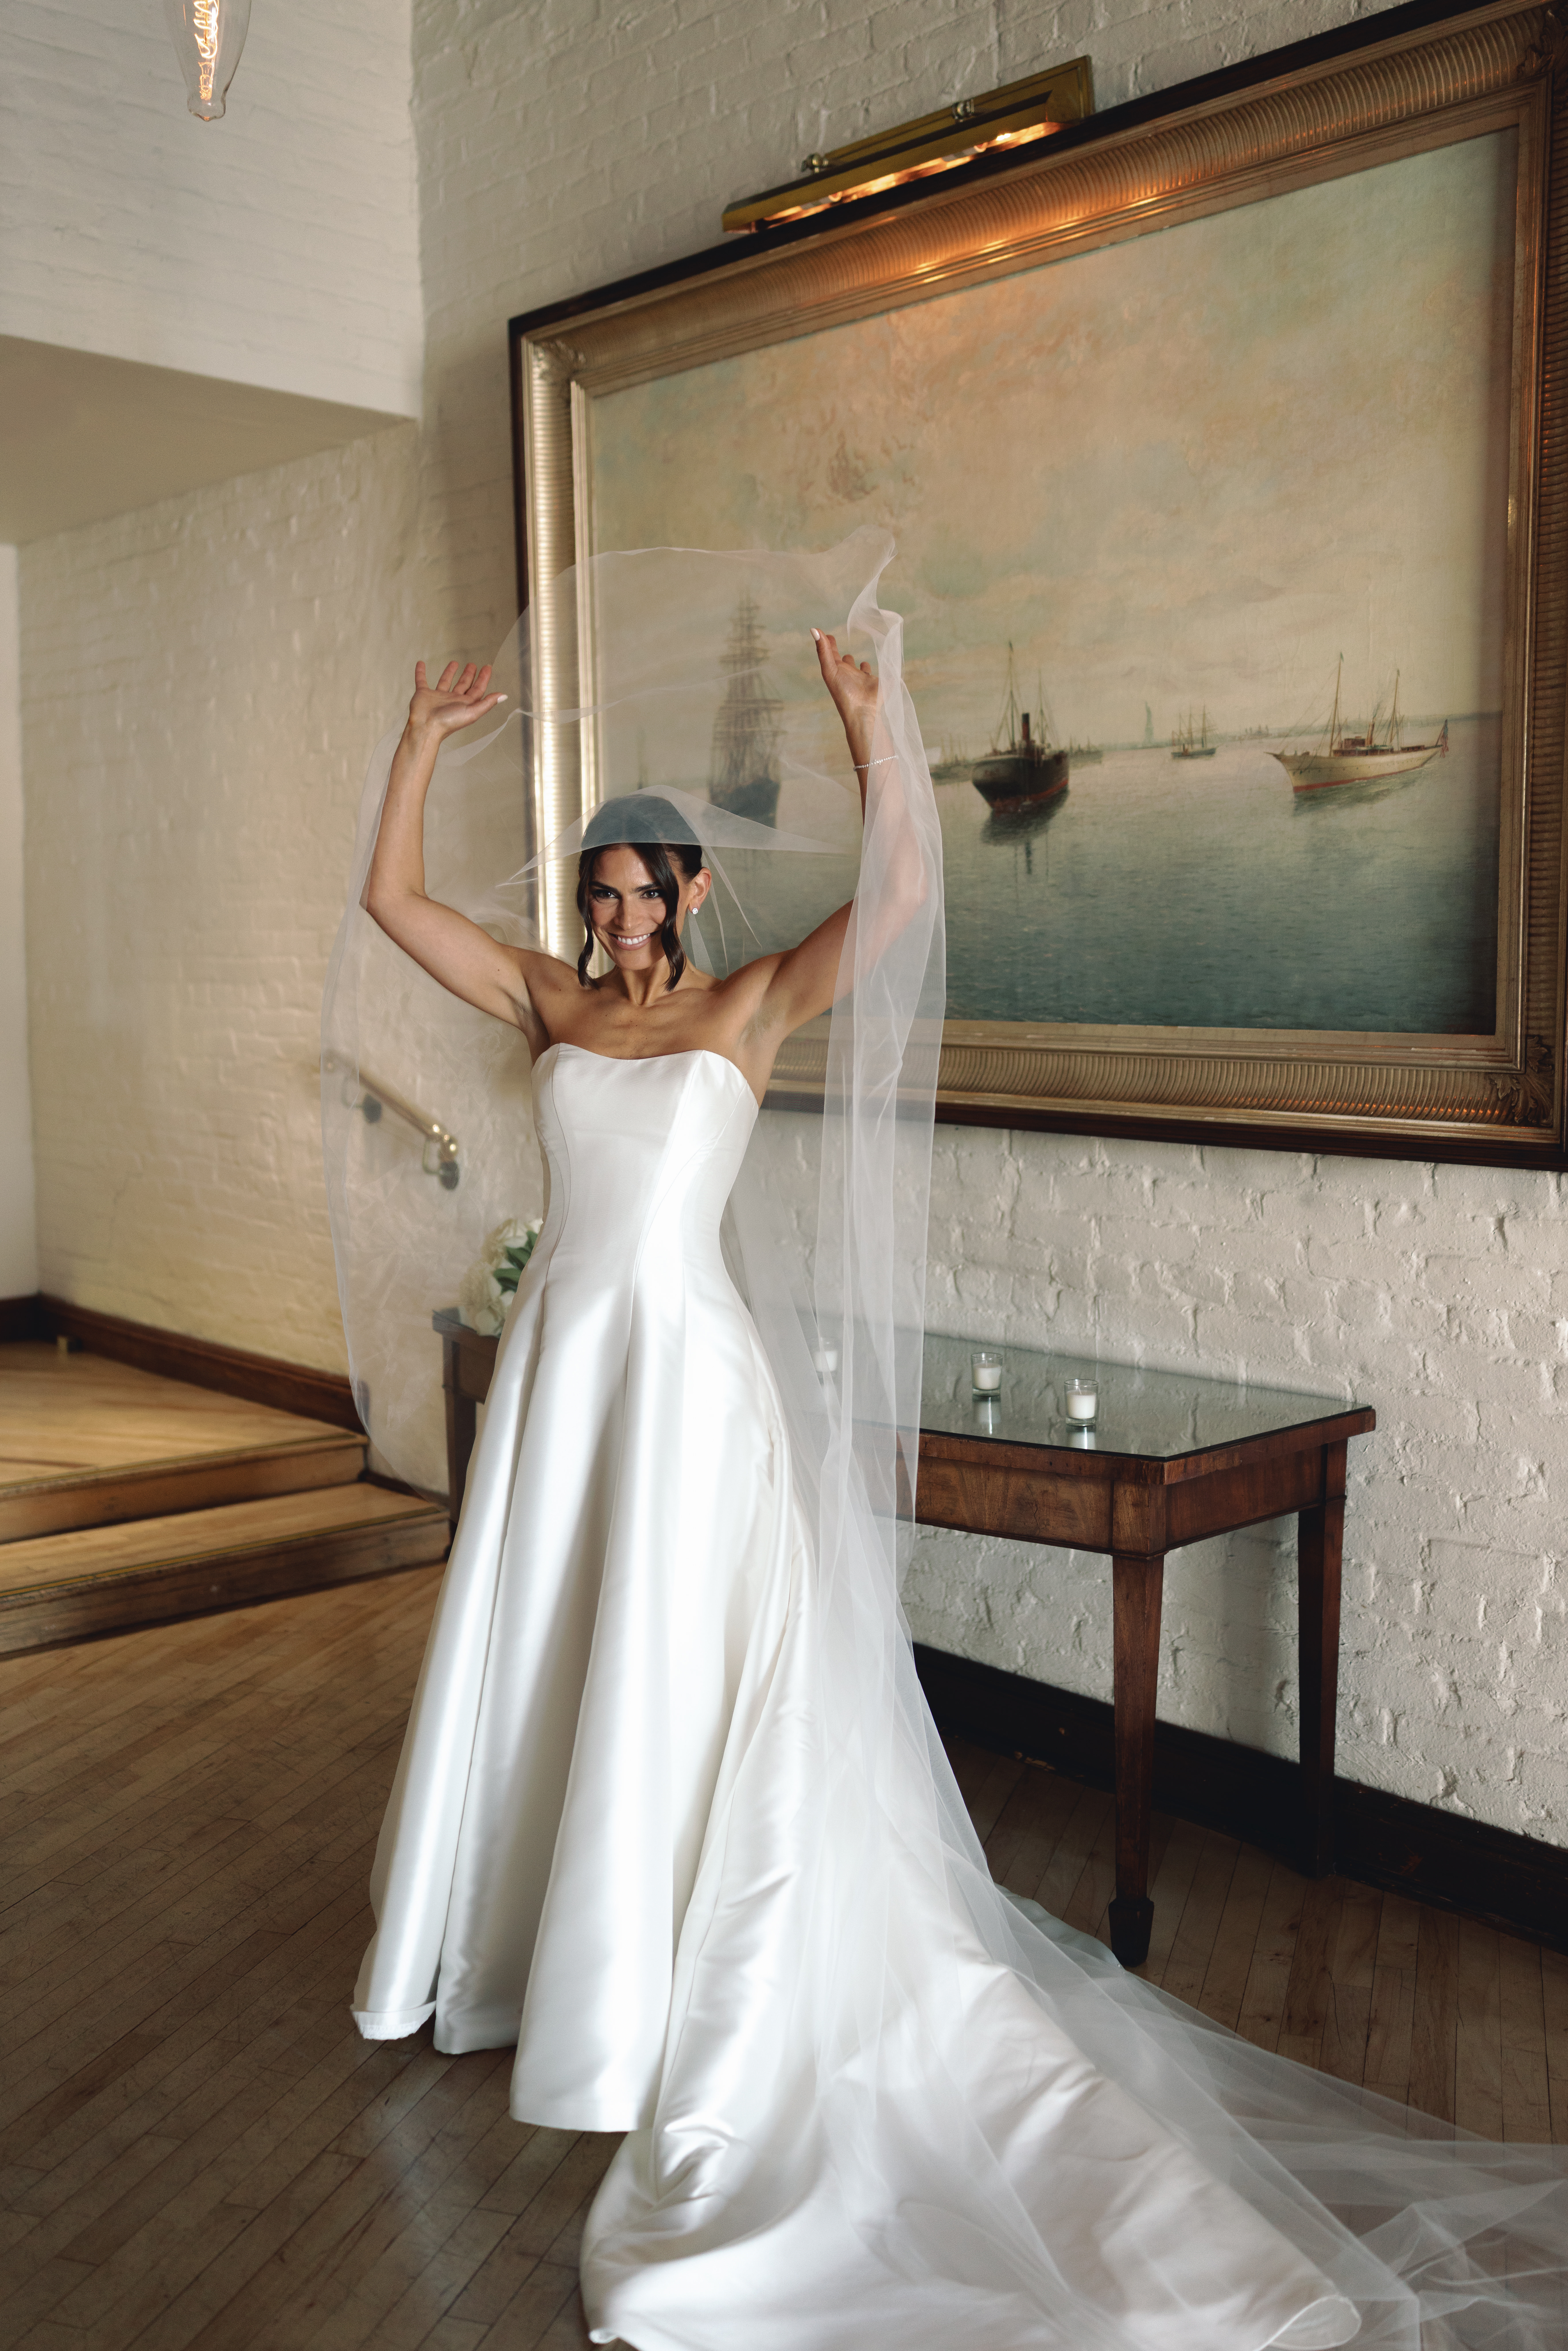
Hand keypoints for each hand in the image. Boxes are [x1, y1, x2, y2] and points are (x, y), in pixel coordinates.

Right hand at [407, 659, 504, 742]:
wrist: (426, 727)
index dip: (483, 678)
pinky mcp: (424, 693)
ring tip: (455, 662)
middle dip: (469, 675)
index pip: (477, 689)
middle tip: (473, 664)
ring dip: (450, 672)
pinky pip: (422, 680)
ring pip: (445, 681)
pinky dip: (420, 672)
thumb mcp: (472, 712)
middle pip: (463, 685)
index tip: (487, 667)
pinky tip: (421, 664)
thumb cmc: (449, 722)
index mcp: (465, 704)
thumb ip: (487, 703)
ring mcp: (438, 697)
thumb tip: (504, 696)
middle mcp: (452, 700)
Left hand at [812, 628, 877, 758]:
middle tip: (834, 641)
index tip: (826, 635)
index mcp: (837, 671)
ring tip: (855, 658)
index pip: (831, 654)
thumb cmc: (844, 693)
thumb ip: (823, 650)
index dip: (827, 644)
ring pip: (860, 670)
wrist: (863, 712)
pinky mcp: (876, 684)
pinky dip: (878, 670)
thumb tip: (813, 629)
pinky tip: (881, 668)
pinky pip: (877, 674)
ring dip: (858, 664)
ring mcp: (862, 681)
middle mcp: (849, 675)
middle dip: (840, 654)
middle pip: (843, 662)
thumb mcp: (830, 669)